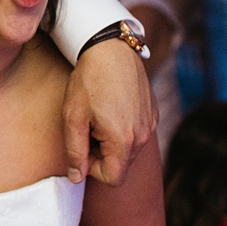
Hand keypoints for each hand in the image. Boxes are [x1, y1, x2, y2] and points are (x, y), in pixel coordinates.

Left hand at [62, 36, 155, 184]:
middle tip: (87, 128)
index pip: (111, 178)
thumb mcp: (73, 117)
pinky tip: (111, 108)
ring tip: (98, 116)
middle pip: (121, 164)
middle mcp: (143, 136)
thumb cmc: (89, 80)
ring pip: (129, 150)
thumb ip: (74, 152)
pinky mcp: (153, 112)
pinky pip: (138, 133)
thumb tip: (76, 178)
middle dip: (101, 154)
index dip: (91, 168)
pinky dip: (123, 129)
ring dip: (112, 142)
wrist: (110, 47)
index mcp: (123, 141)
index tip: (81, 145)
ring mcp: (150, 124)